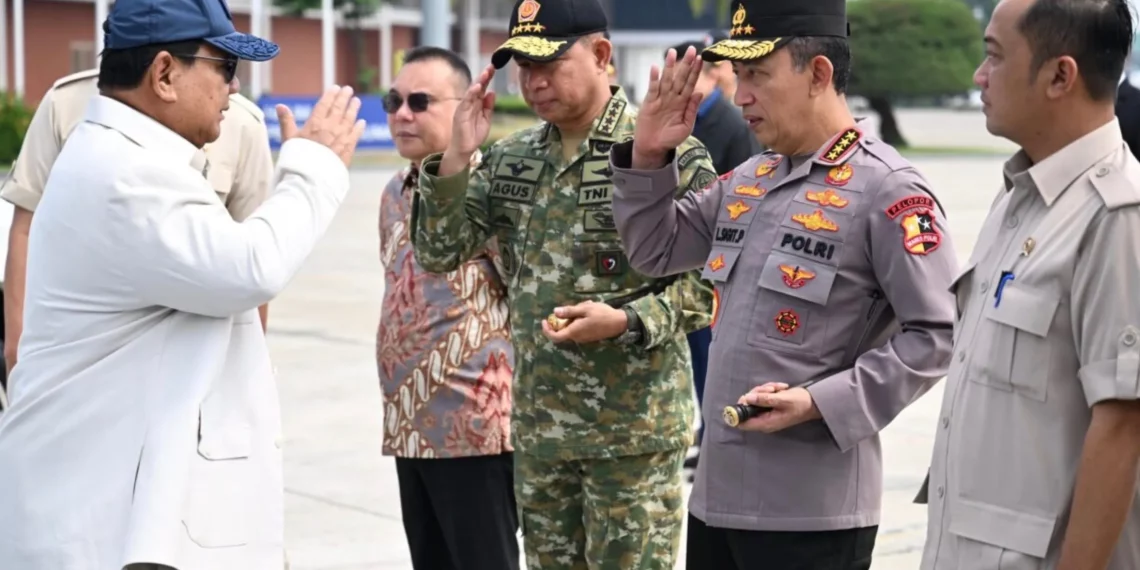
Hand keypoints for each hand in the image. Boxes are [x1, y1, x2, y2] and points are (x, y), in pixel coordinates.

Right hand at [277, 85, 365, 166]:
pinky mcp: (348, 149)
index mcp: (315, 124)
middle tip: (349, 89)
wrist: (310, 176)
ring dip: (353, 109)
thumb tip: (280, 105)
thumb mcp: (288, 138)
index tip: (335, 87)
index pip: (324, 104)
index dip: (331, 95)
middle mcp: (329, 128)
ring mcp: (340, 137)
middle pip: (339, 109)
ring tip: (357, 101)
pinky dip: (359, 127)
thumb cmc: (297, 158)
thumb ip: (286, 121)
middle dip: (344, 98)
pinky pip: (355, 135)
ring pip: (349, 119)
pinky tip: (362, 122)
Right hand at [441, 64, 496, 175]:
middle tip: (492, 66)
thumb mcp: (486, 119)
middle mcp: (470, 103)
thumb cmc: (474, 135)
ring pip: (472, 92)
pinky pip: (466, 101)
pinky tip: (477, 87)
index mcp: (477, 104)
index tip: (494, 68)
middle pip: (478, 86)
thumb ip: (489, 107)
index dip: (488, 78)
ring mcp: (464, 107)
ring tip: (486, 73)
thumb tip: (492, 92)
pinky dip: (471, 94)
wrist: (464, 149)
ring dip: (479, 82)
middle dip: (485, 76)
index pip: (483, 88)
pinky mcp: (460, 113)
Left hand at [540, 301, 628, 343]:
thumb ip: (569, 311)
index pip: (555, 336)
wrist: (620, 323)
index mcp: (574, 332)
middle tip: (572, 307)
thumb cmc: (602, 314)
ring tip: (584, 306)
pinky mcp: (589, 337)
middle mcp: (577, 338)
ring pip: (571, 328)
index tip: (544, 321)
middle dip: (563, 319)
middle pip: (563, 331)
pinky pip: (578, 329)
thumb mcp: (585, 309)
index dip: (546, 330)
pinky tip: (588, 311)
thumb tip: (555, 312)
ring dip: (573, 318)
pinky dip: (579, 320)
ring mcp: (584, 338)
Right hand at [632, 45, 702, 167]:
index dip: (695, 71)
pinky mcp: (649, 102)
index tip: (700, 59)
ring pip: (666, 79)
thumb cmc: (671, 138)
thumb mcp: (686, 126)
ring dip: (669, 66)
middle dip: (685, 64)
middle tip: (691, 49)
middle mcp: (673, 97)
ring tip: (672, 52)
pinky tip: (655, 68)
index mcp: (683, 102)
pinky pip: (652, 89)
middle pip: (680, 77)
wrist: (653, 148)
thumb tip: (700, 92)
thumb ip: (692, 110)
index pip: (691, 83)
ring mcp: (661, 98)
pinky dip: (654, 78)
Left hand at [735, 384, 821, 432]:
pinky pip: (762, 396)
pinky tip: (780, 388)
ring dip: (764, 390)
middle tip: (769, 390)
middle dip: (756, 394)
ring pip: (754, 399)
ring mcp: (766, 413)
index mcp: (765, 423)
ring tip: (778, 388)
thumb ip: (764, 399)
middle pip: (747, 407)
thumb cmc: (800, 403)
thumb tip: (747, 398)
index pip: (742, 423)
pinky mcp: (769, 406)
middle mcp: (764, 420)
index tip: (744, 399)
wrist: (813, 403)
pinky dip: (769, 390)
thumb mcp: (782, 399)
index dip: (738, 412)